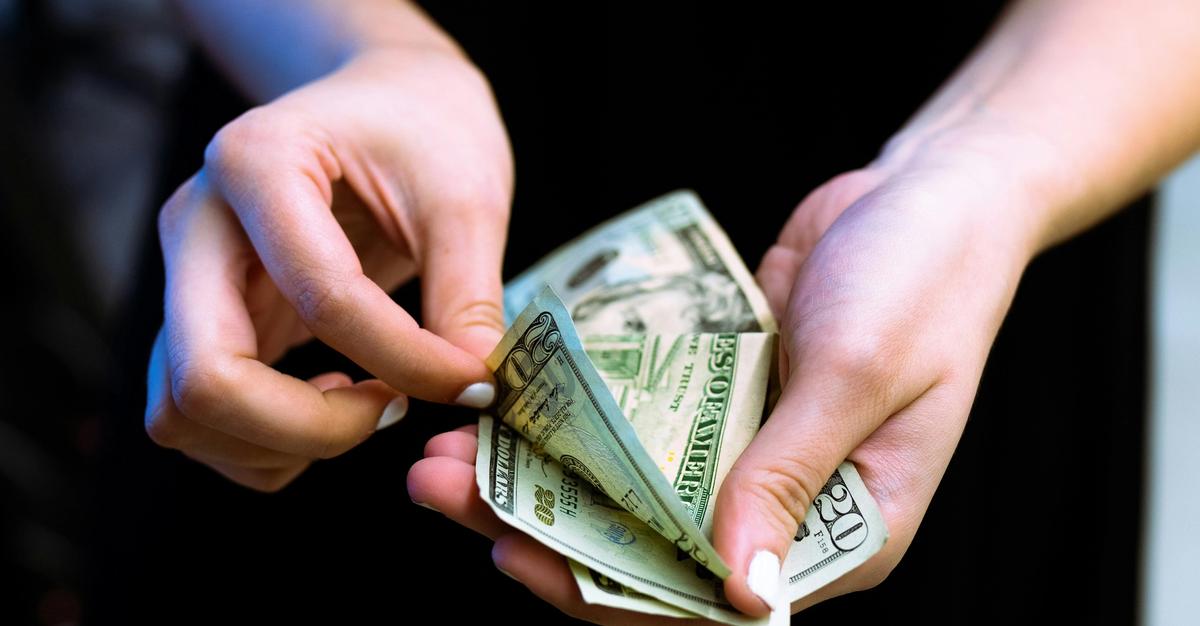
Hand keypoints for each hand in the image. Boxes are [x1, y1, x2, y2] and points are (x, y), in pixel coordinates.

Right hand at [144, 47, 512, 490]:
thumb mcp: (466, 196)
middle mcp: (197, 224)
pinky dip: (263, 444)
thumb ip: (469, 295)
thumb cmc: (424, 130)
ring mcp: (187, 277)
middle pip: (204, 376)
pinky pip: (199, 418)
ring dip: (277, 444)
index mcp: (257, 162)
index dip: (405, 359)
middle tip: (391, 412)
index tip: (471, 380)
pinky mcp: (203, 320)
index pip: (320, 296)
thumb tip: (473, 389)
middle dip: (309, 428)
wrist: (386, 102)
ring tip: (365, 408)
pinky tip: (332, 405)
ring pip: (181, 412)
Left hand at [408, 131, 1044, 621]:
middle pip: (651, 547)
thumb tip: (733, 590)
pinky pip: (640, 421)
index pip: (709, 601)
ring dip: (544, 471)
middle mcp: (789, 506)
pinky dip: (580, 416)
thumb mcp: (860, 376)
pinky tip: (513, 398)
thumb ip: (789, 477)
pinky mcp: (723, 395)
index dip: (606, 590)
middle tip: (444, 488)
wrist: (930, 194)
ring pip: (631, 486)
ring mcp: (749, 449)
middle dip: (545, 526)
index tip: (514, 555)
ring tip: (451, 446)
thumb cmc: (924, 285)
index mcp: (842, 533)